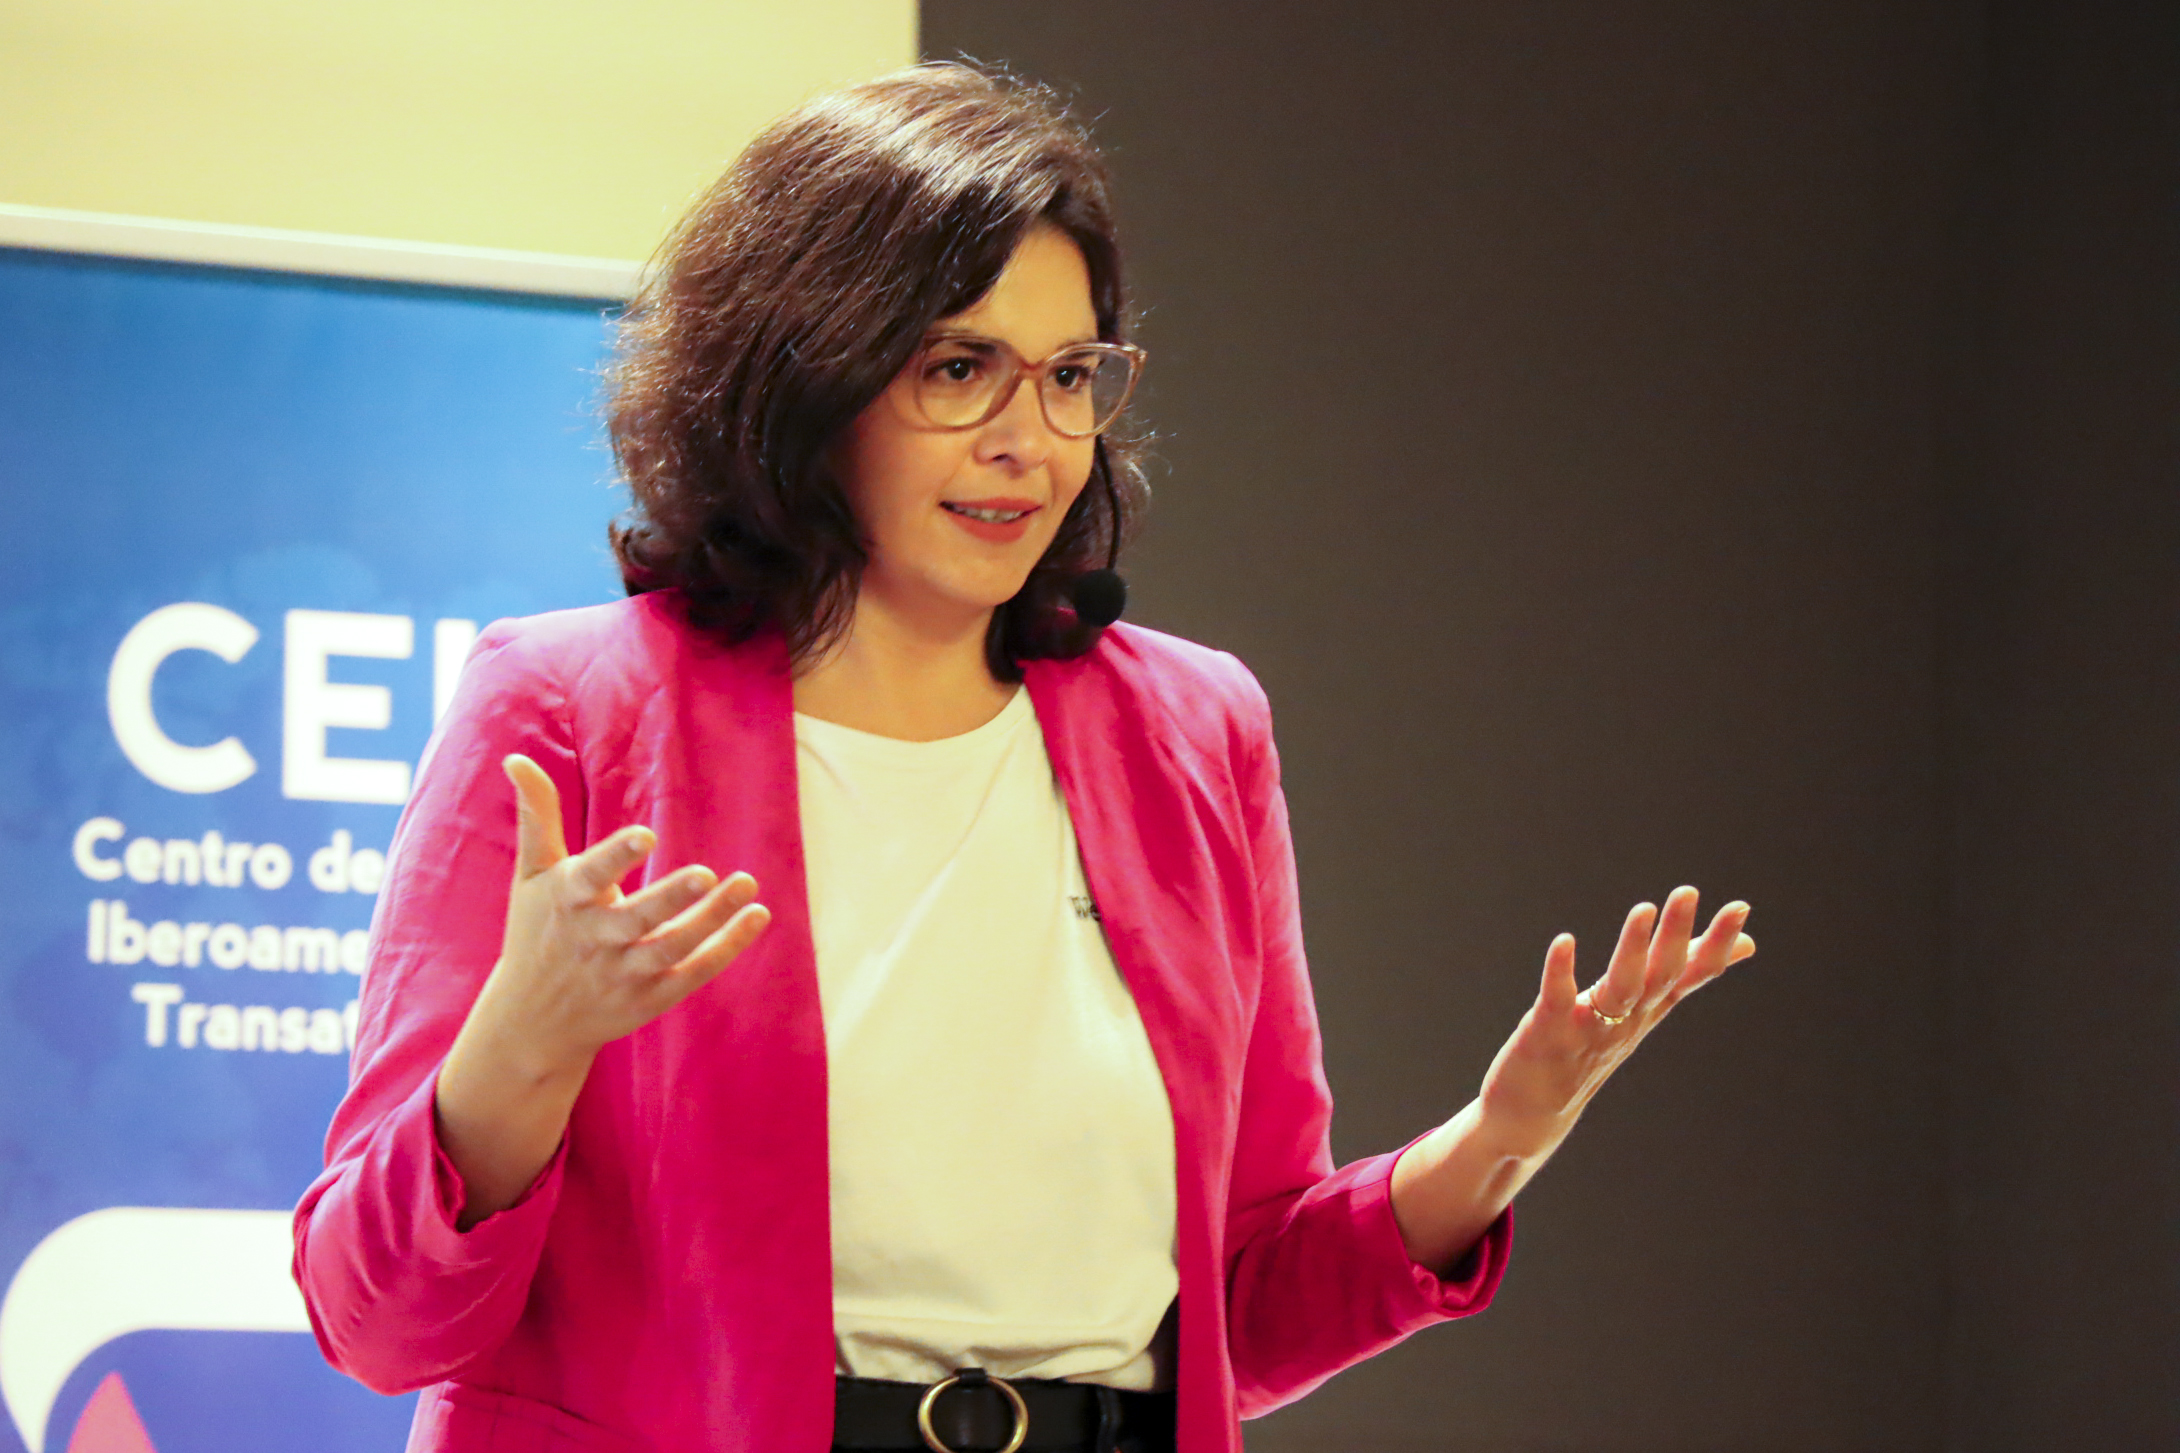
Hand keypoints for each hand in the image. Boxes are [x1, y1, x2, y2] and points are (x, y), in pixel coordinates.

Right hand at [472, 753, 772, 1074]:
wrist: (531, 1023)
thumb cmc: (535, 933)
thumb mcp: (530, 877)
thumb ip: (537, 817)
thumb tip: (517, 757)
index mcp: (566, 901)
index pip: (591, 877)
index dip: (617, 858)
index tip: (646, 836)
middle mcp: (596, 940)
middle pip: (637, 921)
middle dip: (671, 899)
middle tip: (705, 874)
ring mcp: (625, 973)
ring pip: (673, 948)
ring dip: (713, 919)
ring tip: (748, 883)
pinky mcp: (651, 998)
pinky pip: (695, 972)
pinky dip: (728, 947)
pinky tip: (756, 915)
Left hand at [1477, 886, 1754, 1146]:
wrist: (1534, 1115)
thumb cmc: (1590, 1051)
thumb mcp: (1642, 1010)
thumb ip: (1683, 976)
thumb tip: (1748, 946)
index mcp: (1647, 1010)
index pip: (1690, 975)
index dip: (1716, 944)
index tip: (1741, 908)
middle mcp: (1626, 1020)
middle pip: (1659, 976)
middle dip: (1675, 935)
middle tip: (1687, 892)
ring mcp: (1589, 1030)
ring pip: (1619, 988)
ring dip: (1631, 949)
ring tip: (1643, 909)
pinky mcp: (1548, 1035)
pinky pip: (1558, 1000)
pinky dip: (1562, 972)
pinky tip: (1565, 942)